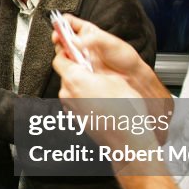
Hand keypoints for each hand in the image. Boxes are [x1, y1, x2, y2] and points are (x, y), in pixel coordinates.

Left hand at [51, 16, 171, 156]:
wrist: (128, 140)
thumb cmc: (125, 112)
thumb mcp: (115, 79)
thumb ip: (97, 67)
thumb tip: (90, 61)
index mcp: (75, 80)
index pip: (60, 58)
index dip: (67, 51)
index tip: (73, 48)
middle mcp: (68, 94)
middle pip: (65, 73)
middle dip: (77, 68)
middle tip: (94, 67)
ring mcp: (71, 108)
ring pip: (71, 87)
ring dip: (82, 83)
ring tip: (102, 86)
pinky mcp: (76, 118)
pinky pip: (76, 100)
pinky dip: (84, 97)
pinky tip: (102, 99)